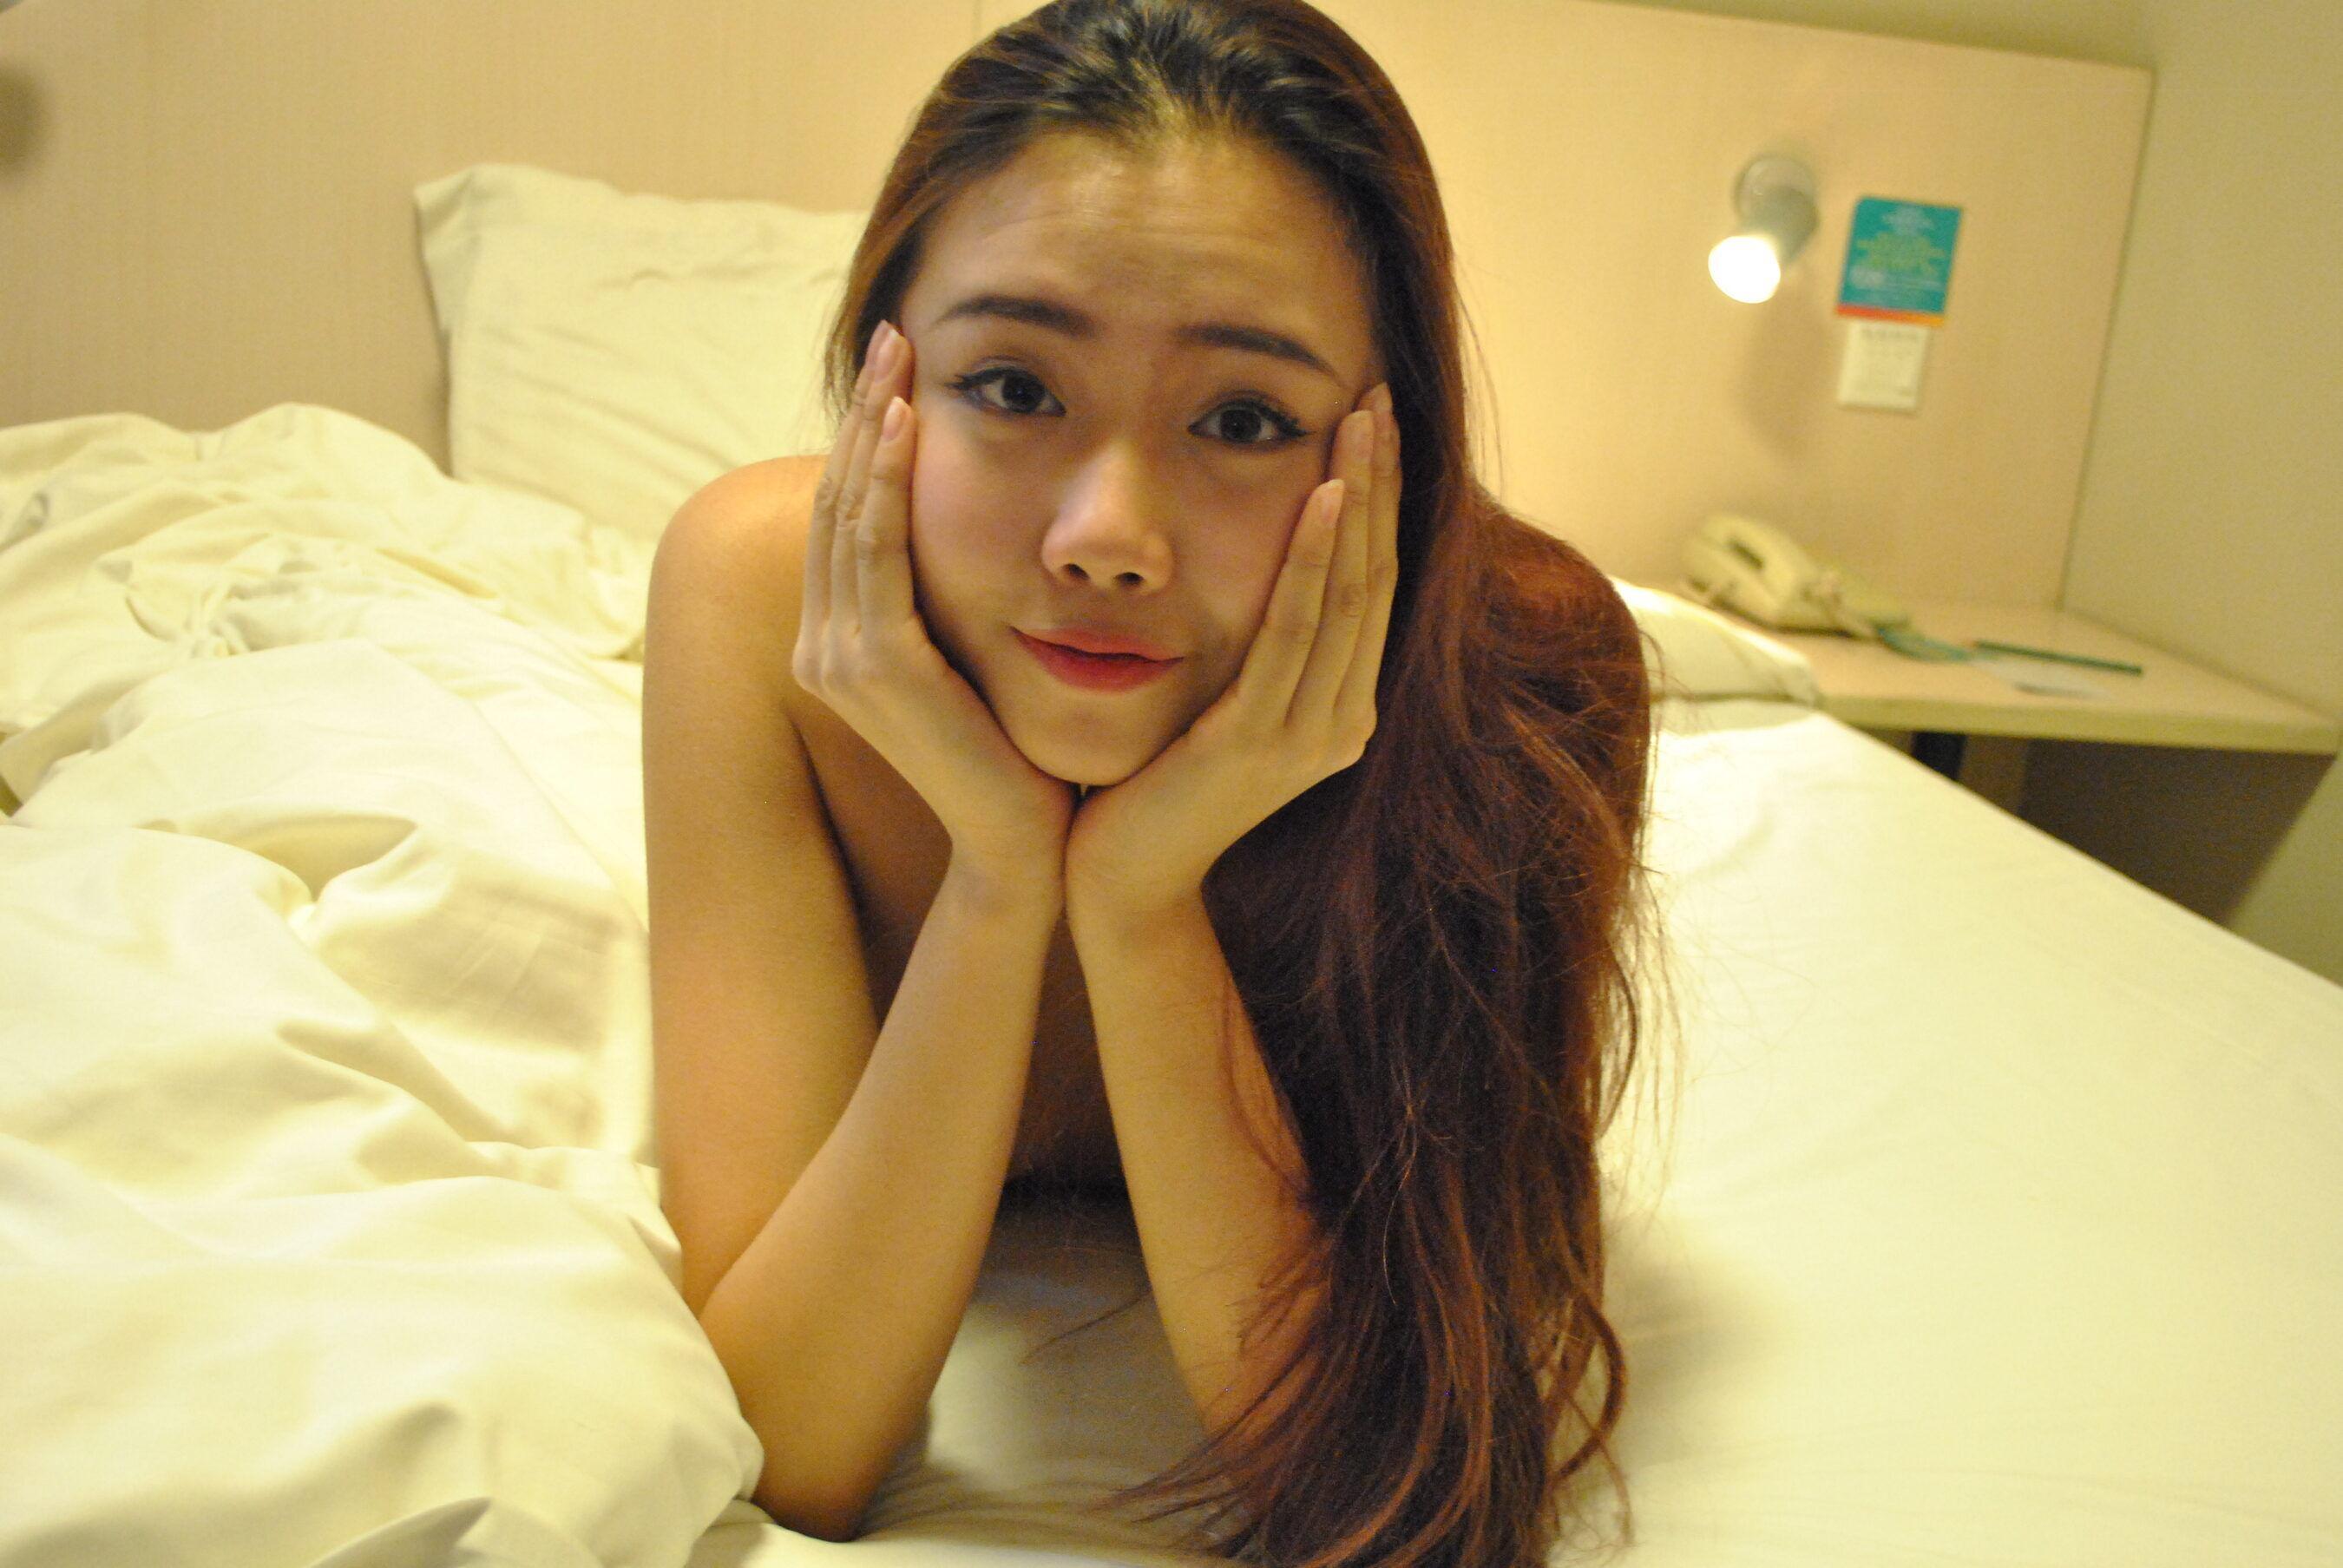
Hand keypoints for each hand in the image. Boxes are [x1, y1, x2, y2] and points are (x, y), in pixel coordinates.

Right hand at [794, 321, 1074, 887]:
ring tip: (900, 360)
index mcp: (842, 642)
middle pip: (837, 501)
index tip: (898, 368)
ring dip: (873, 429)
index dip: (866, 438)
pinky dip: (888, 483)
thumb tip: (984, 521)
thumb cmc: (1015, 753)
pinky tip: (910, 427)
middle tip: (893, 336)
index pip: (847, 517)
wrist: (1022, 844)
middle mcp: (825, 647)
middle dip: (864, 413)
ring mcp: (840, 658)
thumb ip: (955, 598)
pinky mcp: (877, 667)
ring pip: (850, 514)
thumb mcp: (974, 657)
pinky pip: (876, 551)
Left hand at [1064, 383, 1400, 926]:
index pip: (1373, 584)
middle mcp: (1343, 721)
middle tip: (1379, 396)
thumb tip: (1267, 557)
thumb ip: (1256, 643)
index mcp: (1341, 708)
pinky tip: (1326, 500)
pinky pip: (1296, 633)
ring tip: (1362, 422)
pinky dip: (1315, 562)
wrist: (1124, 879)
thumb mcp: (1222, 698)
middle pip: (1377, 576)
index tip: (1375, 421)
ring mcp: (1310, 736)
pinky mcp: (1261, 743)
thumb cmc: (1157, 783)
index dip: (1382, 500)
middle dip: (1382, 481)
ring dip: (1360, 499)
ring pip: (1348, 594)